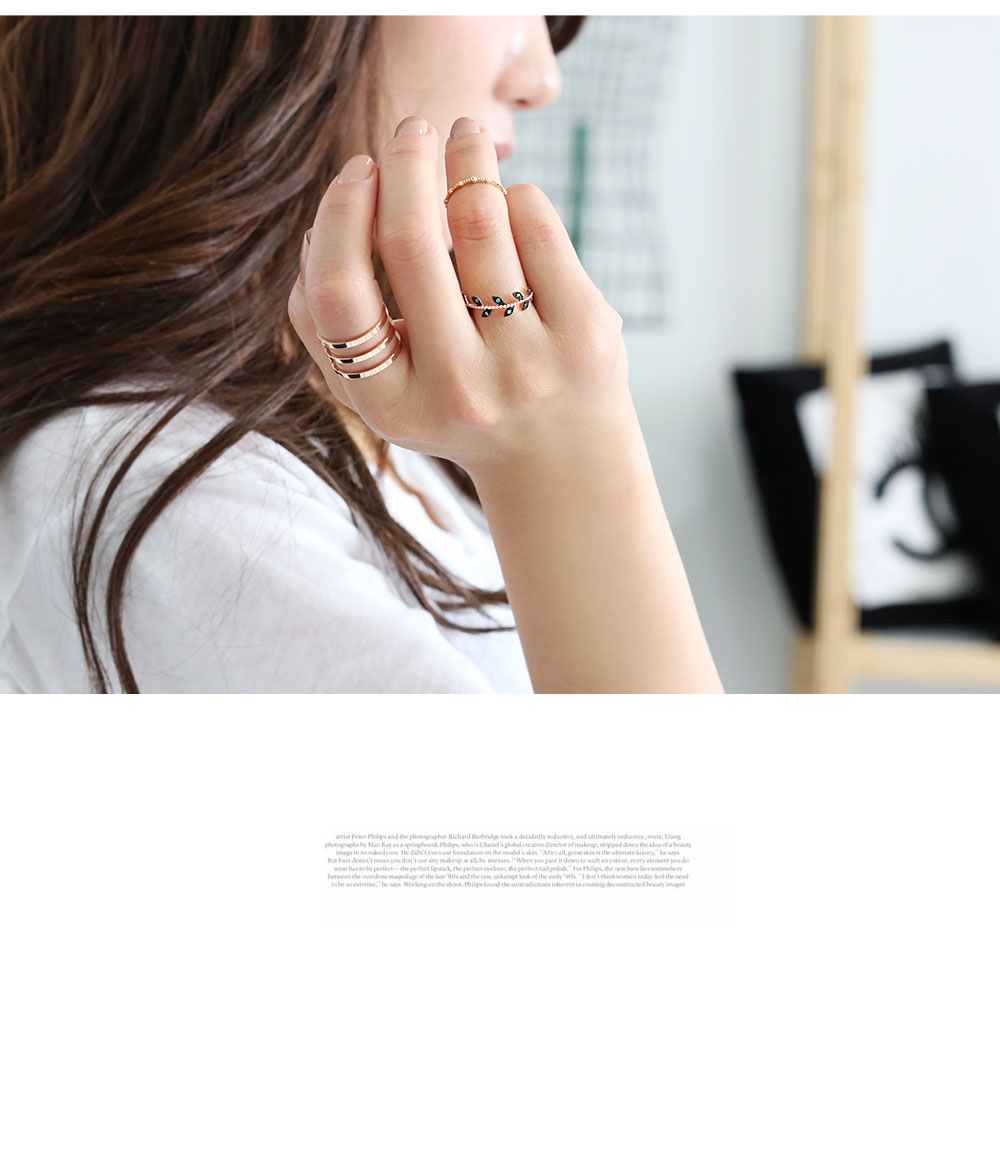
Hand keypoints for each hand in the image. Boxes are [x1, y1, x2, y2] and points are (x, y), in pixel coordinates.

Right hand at [287, 114, 630, 480]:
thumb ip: (329, 333)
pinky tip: (511, 204)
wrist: (560, 461)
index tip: (358, 172)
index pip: (342, 296)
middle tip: (410, 129)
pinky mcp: (585, 334)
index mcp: (395, 408)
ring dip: (467, 155)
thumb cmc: (458, 405)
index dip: (340, 217)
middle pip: (408, 242)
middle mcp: (460, 391)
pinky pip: (538, 224)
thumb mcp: (384, 395)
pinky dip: (518, 198)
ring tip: (463, 135)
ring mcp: (527, 365)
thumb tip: (313, 234)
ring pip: (480, 218)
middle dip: (404, 163)